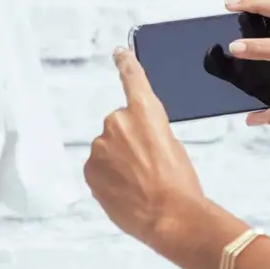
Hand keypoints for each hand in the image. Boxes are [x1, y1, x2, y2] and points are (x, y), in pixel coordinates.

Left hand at [85, 48, 206, 244]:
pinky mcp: (90, 169)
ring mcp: (100, 147)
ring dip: (118, 162)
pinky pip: (98, 169)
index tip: (119, 52)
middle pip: (119, 126)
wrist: (169, 216)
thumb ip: (149, 133)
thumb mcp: (172, 146)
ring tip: (139, 183)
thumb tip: (135, 143)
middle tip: (148, 166)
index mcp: (145, 112)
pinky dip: (109, 178)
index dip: (126, 64)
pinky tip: (126, 191)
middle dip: (129, 142)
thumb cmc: (179, 183)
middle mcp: (118, 123)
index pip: (133, 79)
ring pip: (107, 150)